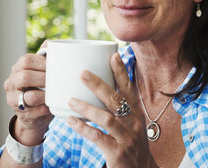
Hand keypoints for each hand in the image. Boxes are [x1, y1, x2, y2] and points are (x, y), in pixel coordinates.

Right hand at [3, 42, 52, 144]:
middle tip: (59, 80)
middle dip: (45, 78)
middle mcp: (12, 83)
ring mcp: (14, 99)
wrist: (35, 112)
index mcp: (18, 69)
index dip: (44, 62)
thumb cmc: (41, 86)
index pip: (27, 60)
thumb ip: (45, 57)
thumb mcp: (41, 71)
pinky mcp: (22, 114)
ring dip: (48, 94)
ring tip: (57, 93)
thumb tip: (51, 42)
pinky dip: (47, 108)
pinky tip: (53, 105)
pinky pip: (36, 111)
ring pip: (31, 96)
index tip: (58, 66)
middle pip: (25, 76)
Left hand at [66, 53, 158, 167]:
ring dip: (87, 108)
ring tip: (71, 100)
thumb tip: (101, 87)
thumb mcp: (132, 123)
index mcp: (136, 112)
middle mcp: (134, 122)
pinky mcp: (117, 152)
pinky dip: (83, 128)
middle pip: (116, 99)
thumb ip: (121, 107)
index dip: (122, 72)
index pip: (129, 88)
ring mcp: (127, 137)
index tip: (113, 55)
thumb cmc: (132, 143)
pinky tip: (71, 122)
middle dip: (99, 85)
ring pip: (106, 118)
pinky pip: (98, 137)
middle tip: (82, 73)